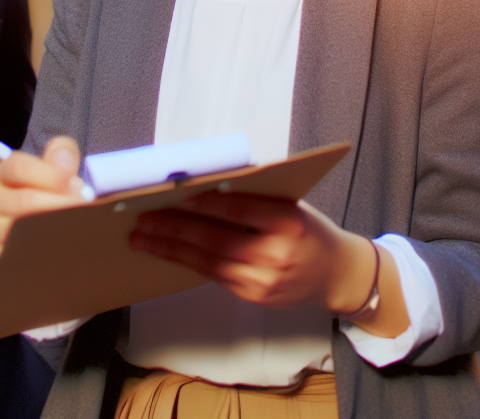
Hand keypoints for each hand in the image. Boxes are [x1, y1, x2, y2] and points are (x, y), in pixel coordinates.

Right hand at [0, 136, 86, 266]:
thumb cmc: (52, 190)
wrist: (48, 222)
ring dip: (55, 229)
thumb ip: (62, 153)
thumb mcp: (58, 165)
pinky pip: (16, 256)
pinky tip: (62, 247)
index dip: (50, 174)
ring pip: (21, 231)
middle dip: (60, 204)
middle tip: (86, 209)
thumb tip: (62, 163)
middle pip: (24, 201)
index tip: (74, 182)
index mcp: (1, 173)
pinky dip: (43, 252)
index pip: (18, 168)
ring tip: (78, 227)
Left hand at [129, 194, 409, 334]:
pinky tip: (168, 252)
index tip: (173, 194)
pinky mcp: (253, 296)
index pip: (237, 209)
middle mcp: (275, 254)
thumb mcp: (291, 205)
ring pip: (207, 262)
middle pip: (214, 239)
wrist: (337, 275)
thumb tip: (206, 182)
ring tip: (143, 238)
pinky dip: (188, 262)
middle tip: (143, 218)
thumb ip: (255, 197)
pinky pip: (213, 276)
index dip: (203, 202)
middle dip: (174, 228)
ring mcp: (263, 281)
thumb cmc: (310, 231)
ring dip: (170, 249)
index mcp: (288, 223)